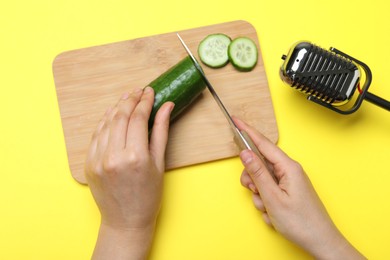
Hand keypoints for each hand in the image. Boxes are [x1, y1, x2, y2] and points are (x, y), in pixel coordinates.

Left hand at [85, 87, 173, 258]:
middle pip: (120, 116)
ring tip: (127, 99)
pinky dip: (104, 122)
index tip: (150, 92)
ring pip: (106, 123)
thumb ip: (161, 131)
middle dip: (130, 100)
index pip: (138, 118)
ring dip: (116, 108)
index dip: (145, 101)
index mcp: (135, 156)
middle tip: (139, 91)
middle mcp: (113, 156)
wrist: (126, 220)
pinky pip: (96, 135)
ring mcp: (97, 160)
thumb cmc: (149, 196)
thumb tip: (166, 106)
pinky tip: (112, 115)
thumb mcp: (159, 163)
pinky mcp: (88, 163)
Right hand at [234, 117, 364, 259]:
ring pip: (261, 180)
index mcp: (288, 167)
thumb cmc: (301, 222)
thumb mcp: (273, 197)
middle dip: (252, 179)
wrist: (319, 241)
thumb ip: (257, 173)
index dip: (248, 131)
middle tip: (255, 192)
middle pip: (259, 164)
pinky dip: (266, 202)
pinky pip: (268, 191)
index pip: (263, 143)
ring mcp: (288, 182)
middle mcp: (289, 171)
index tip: (236, 120)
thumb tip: (245, 153)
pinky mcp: (287, 191)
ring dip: (259, 195)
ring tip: (268, 208)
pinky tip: (273, 213)